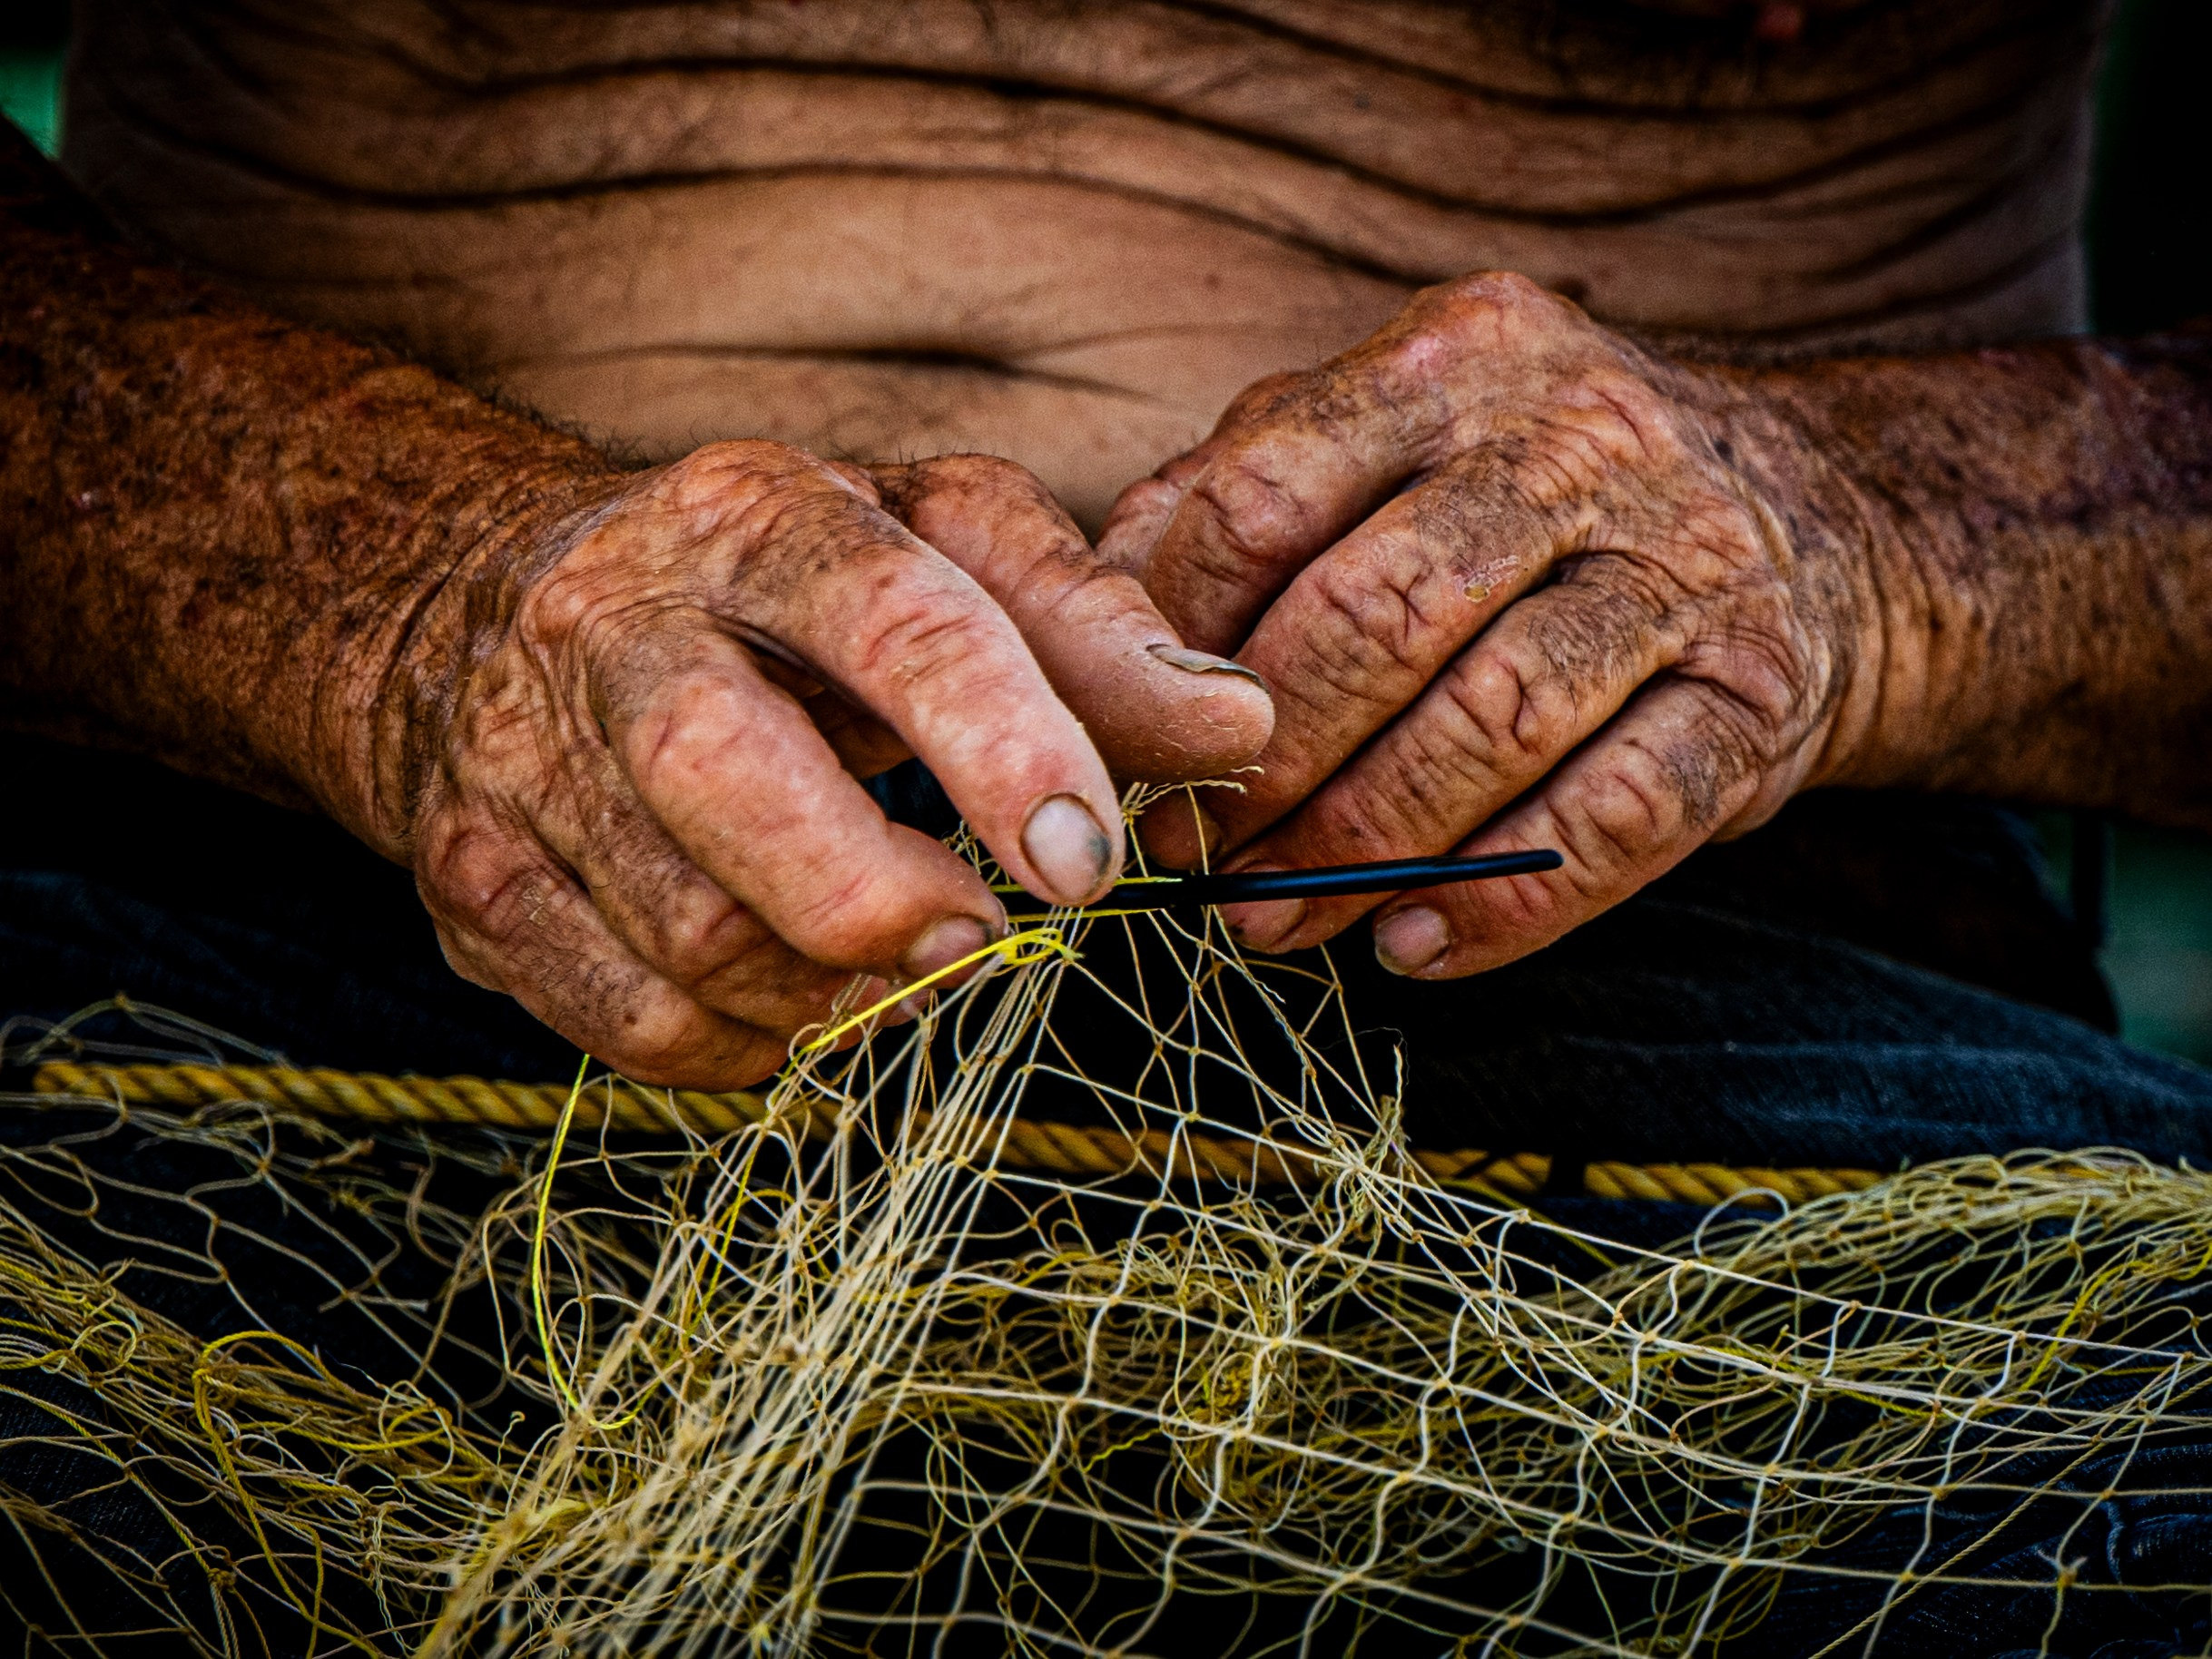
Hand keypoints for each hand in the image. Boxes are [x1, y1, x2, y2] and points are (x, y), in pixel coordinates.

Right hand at [376, 442, 1272, 1084]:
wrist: (488, 602)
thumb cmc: (776, 588)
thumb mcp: (934, 549)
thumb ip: (1091, 628)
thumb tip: (1238, 730)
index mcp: (754, 515)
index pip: (890, 615)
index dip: (1001, 742)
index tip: (1090, 860)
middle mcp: (613, 620)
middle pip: (731, 779)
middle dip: (881, 896)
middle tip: (978, 935)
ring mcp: (516, 756)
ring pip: (693, 936)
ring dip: (836, 987)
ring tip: (895, 945)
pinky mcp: (472, 882)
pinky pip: (637, 1025)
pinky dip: (751, 1043)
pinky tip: (793, 986)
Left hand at [1104, 272, 1882, 977]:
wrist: (1817, 516)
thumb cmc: (1536, 495)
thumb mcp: (1396, 438)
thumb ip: (1246, 496)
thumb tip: (1091, 618)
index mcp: (1449, 362)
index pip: (1260, 499)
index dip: (1165, 648)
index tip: (1118, 754)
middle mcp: (1575, 437)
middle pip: (1374, 614)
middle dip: (1258, 764)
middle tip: (1190, 857)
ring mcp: (1684, 560)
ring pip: (1495, 719)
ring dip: (1361, 845)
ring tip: (1272, 921)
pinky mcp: (1762, 689)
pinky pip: (1624, 814)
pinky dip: (1506, 901)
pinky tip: (1415, 945)